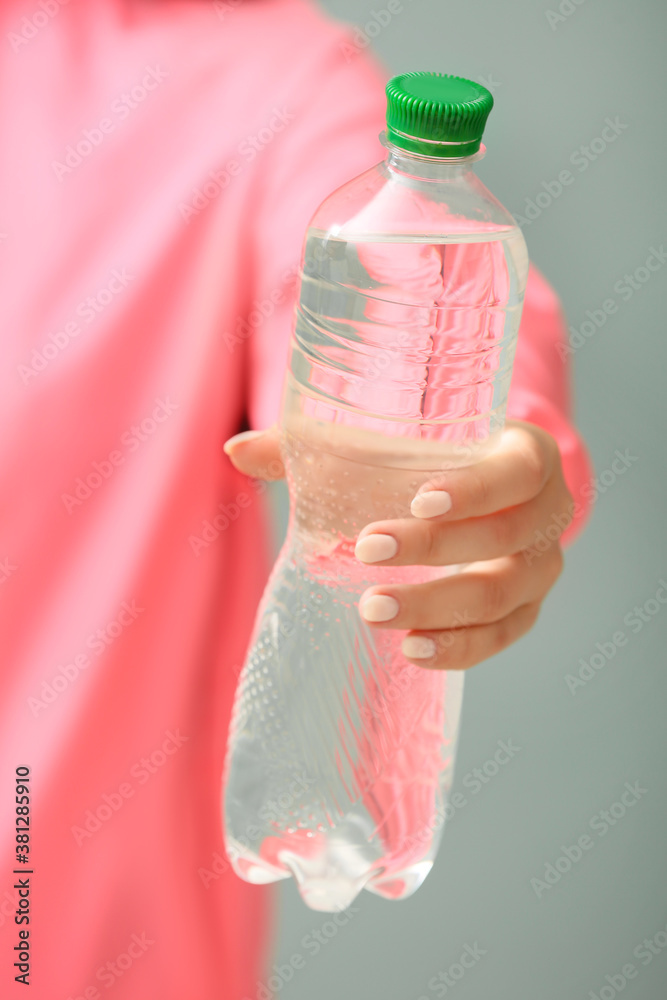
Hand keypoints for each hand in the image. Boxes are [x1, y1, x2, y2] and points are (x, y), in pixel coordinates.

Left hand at [223, 420, 571, 669]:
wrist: (479, 497)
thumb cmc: (428, 462)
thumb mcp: (385, 448)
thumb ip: (316, 449)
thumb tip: (235, 448)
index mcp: (528, 457)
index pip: (516, 472)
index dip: (475, 488)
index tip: (419, 498)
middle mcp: (550, 514)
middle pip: (507, 537)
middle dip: (435, 548)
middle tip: (366, 550)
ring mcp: (543, 568)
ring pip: (503, 595)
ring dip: (438, 604)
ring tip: (373, 610)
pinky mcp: (527, 611)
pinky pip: (502, 637)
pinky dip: (459, 646)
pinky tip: (412, 648)